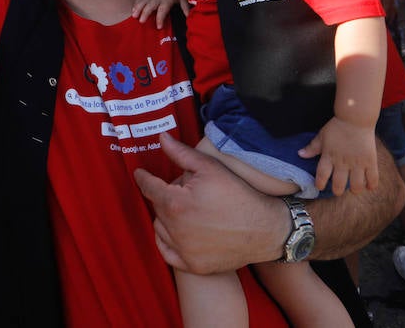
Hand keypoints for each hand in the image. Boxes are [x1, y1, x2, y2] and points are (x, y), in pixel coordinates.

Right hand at [131, 0, 187, 29]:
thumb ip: (185, 7)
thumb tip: (189, 16)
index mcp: (167, 0)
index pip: (163, 10)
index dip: (160, 19)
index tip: (158, 26)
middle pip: (150, 6)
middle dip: (145, 13)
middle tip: (141, 21)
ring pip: (143, 1)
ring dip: (138, 8)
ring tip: (134, 15)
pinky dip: (136, 3)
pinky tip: (133, 9)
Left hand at [134, 133, 288, 274]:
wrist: (264, 229)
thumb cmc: (238, 195)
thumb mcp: (210, 167)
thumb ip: (181, 153)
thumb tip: (161, 138)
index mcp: (175, 203)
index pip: (149, 187)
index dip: (143, 178)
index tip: (140, 174)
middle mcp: (175, 229)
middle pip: (157, 206)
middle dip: (166, 195)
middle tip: (185, 190)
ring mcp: (183, 250)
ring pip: (160, 228)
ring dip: (166, 217)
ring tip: (187, 209)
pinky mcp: (192, 265)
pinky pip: (167, 251)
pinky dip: (167, 241)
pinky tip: (177, 232)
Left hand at [301, 118, 377, 195]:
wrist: (355, 118)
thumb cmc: (337, 127)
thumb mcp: (322, 136)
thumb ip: (312, 148)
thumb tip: (300, 154)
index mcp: (329, 156)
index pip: (322, 175)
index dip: (320, 183)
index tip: (320, 186)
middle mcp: (342, 162)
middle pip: (339, 184)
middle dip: (337, 190)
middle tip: (338, 190)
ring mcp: (357, 163)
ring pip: (356, 184)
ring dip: (355, 189)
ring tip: (353, 188)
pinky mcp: (370, 161)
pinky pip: (372, 178)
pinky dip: (371, 185)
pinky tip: (369, 187)